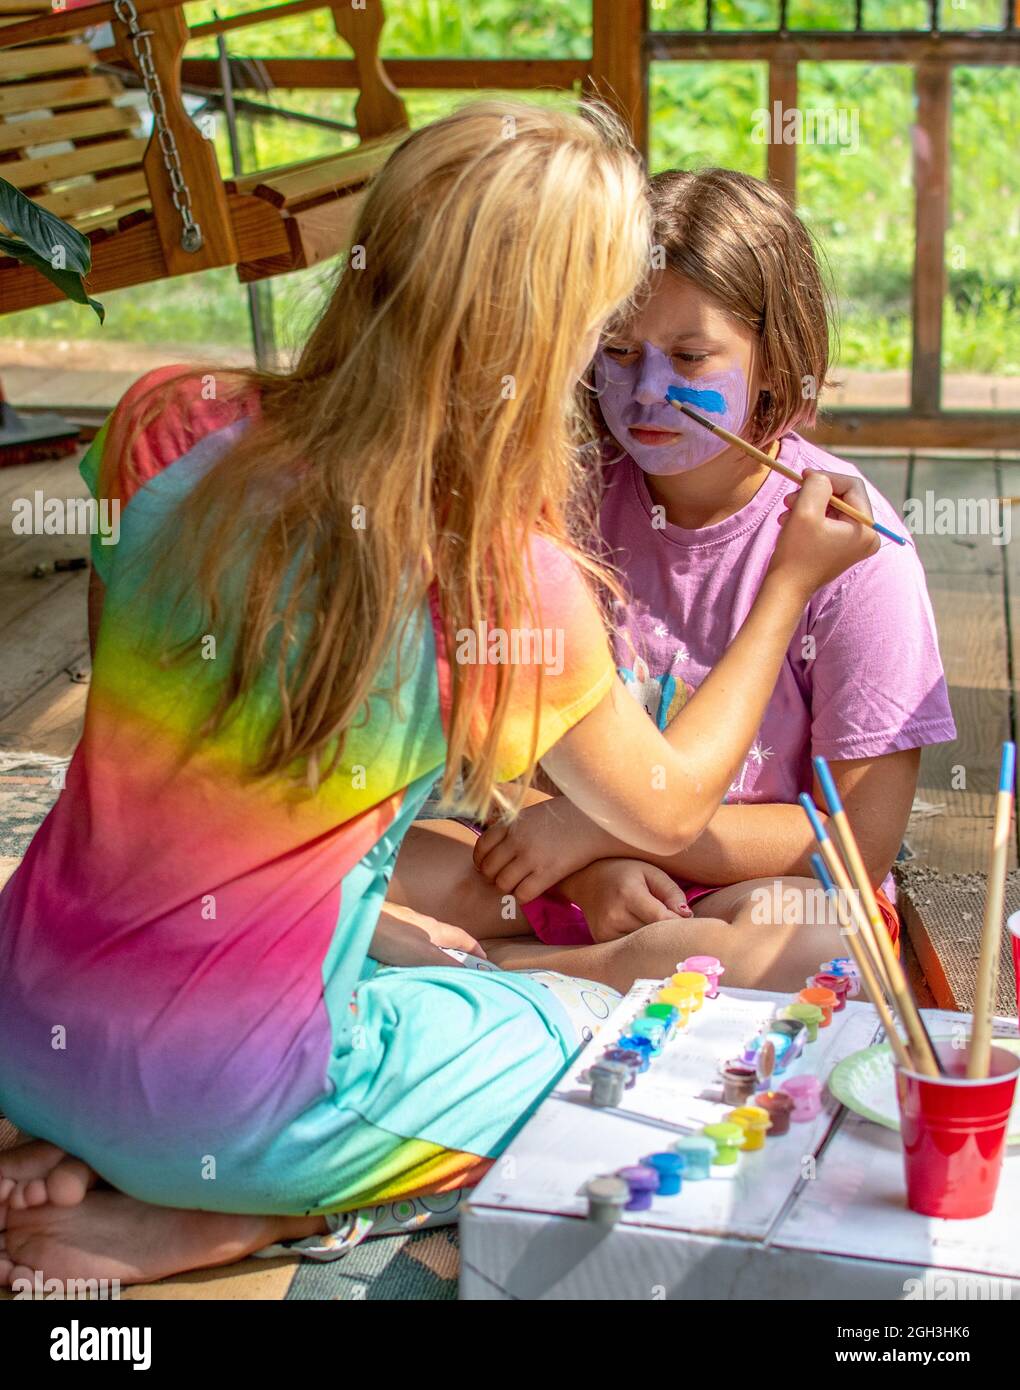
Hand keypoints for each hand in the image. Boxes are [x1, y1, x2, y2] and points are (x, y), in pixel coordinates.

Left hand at [369, 903, 486, 967]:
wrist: (351, 921)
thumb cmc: (389, 935)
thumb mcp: (423, 954)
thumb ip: (446, 964)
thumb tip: (470, 973)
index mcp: (432, 927)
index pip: (461, 937)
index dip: (475, 948)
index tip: (485, 961)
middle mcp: (417, 924)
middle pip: (442, 939)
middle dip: (453, 952)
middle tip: (459, 971)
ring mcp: (398, 926)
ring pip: (421, 942)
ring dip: (430, 956)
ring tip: (430, 974)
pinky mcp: (381, 932)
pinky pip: (402, 946)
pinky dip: (410, 957)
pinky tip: (401, 967)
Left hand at [473, 799, 610, 902]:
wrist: (597, 821)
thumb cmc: (568, 816)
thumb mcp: (535, 813)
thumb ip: (515, 827)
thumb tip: (498, 844)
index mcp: (513, 823)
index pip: (482, 847)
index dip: (482, 861)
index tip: (487, 867)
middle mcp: (518, 840)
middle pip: (489, 868)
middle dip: (493, 877)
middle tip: (504, 879)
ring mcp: (531, 857)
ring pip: (502, 884)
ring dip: (508, 888)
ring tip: (519, 885)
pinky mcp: (548, 873)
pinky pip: (522, 894)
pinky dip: (523, 897)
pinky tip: (532, 891)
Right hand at [560, 858, 691, 943]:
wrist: (587, 877)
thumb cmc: (625, 872)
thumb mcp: (651, 872)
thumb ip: (671, 892)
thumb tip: (687, 916)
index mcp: (629, 894)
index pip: (662, 919)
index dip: (680, 924)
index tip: (690, 924)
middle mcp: (614, 916)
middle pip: (653, 935)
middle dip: (669, 932)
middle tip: (679, 928)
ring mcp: (605, 931)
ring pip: (642, 944)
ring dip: (654, 939)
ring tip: (658, 927)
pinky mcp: (601, 940)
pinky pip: (629, 948)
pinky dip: (639, 943)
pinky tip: (642, 933)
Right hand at [769, 470, 879, 595]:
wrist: (786, 588)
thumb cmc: (796, 553)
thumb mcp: (806, 510)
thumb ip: (817, 484)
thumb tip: (819, 476)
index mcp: (866, 529)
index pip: (852, 486)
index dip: (827, 477)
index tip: (802, 477)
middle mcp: (868, 537)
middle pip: (843, 497)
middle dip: (814, 493)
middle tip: (789, 499)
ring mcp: (856, 544)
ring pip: (833, 508)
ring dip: (807, 505)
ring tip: (786, 513)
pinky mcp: (843, 548)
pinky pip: (829, 521)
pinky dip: (809, 517)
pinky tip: (790, 522)